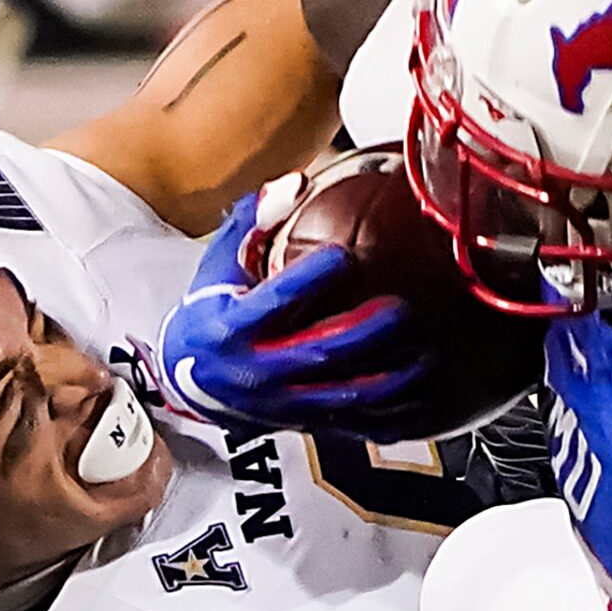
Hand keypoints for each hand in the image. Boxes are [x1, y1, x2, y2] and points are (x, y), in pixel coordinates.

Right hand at [159, 193, 434, 431]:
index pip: (272, 303)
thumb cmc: (211, 309)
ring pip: (341, 397)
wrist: (188, 377)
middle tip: (400, 310)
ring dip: (388, 380)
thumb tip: (295, 183)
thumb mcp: (218, 263)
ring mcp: (282, 402)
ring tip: (424, 356)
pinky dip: (389, 417)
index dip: (306, 281)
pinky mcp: (301, 423)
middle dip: (363, 334)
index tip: (341, 256)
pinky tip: (420, 399)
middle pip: (317, 353)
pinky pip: (351, 427)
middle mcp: (257, 370)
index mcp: (232, 326)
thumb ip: (252, 221)